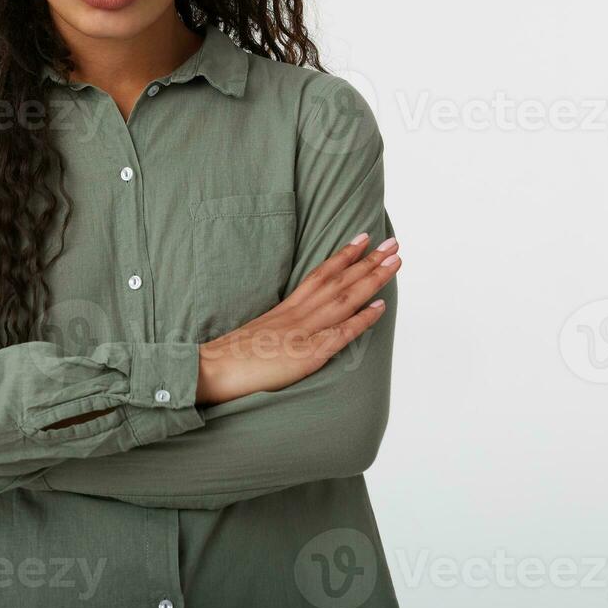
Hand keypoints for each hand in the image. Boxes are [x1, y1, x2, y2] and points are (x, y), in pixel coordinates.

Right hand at [195, 233, 399, 404]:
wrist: (212, 369)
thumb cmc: (232, 356)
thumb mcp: (260, 333)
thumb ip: (281, 326)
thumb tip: (295, 326)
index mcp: (287, 308)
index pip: (320, 274)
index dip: (343, 256)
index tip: (363, 238)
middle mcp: (298, 313)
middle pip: (338, 281)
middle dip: (368, 260)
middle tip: (392, 242)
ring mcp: (304, 332)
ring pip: (344, 299)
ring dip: (372, 279)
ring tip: (394, 261)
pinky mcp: (307, 354)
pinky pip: (340, 333)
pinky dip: (362, 319)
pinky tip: (380, 306)